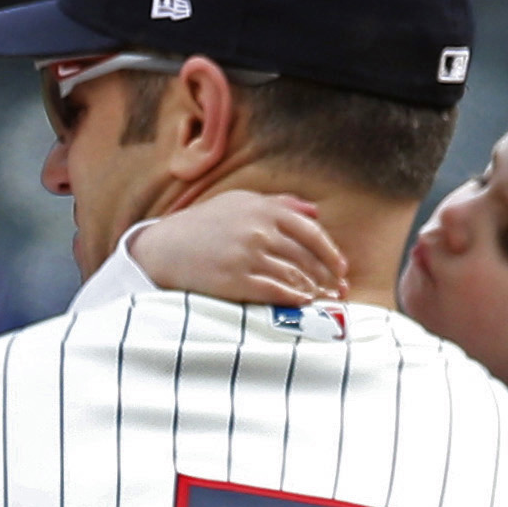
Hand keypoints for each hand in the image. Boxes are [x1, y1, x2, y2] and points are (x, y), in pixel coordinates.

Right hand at [134, 192, 348, 307]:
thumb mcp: (240, 202)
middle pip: (306, 258)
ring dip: (314, 291)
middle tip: (339, 291)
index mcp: (264, 210)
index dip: (331, 253)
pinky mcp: (236, 280)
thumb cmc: (205, 224)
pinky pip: (275, 292)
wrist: (166, 247)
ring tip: (325, 301)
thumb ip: (280, 204)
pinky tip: (303, 304)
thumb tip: (315, 212)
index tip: (342, 268)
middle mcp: (259, 231)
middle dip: (328, 277)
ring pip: (294, 276)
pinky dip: (294, 299)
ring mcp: (248, 256)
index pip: (311, 233)